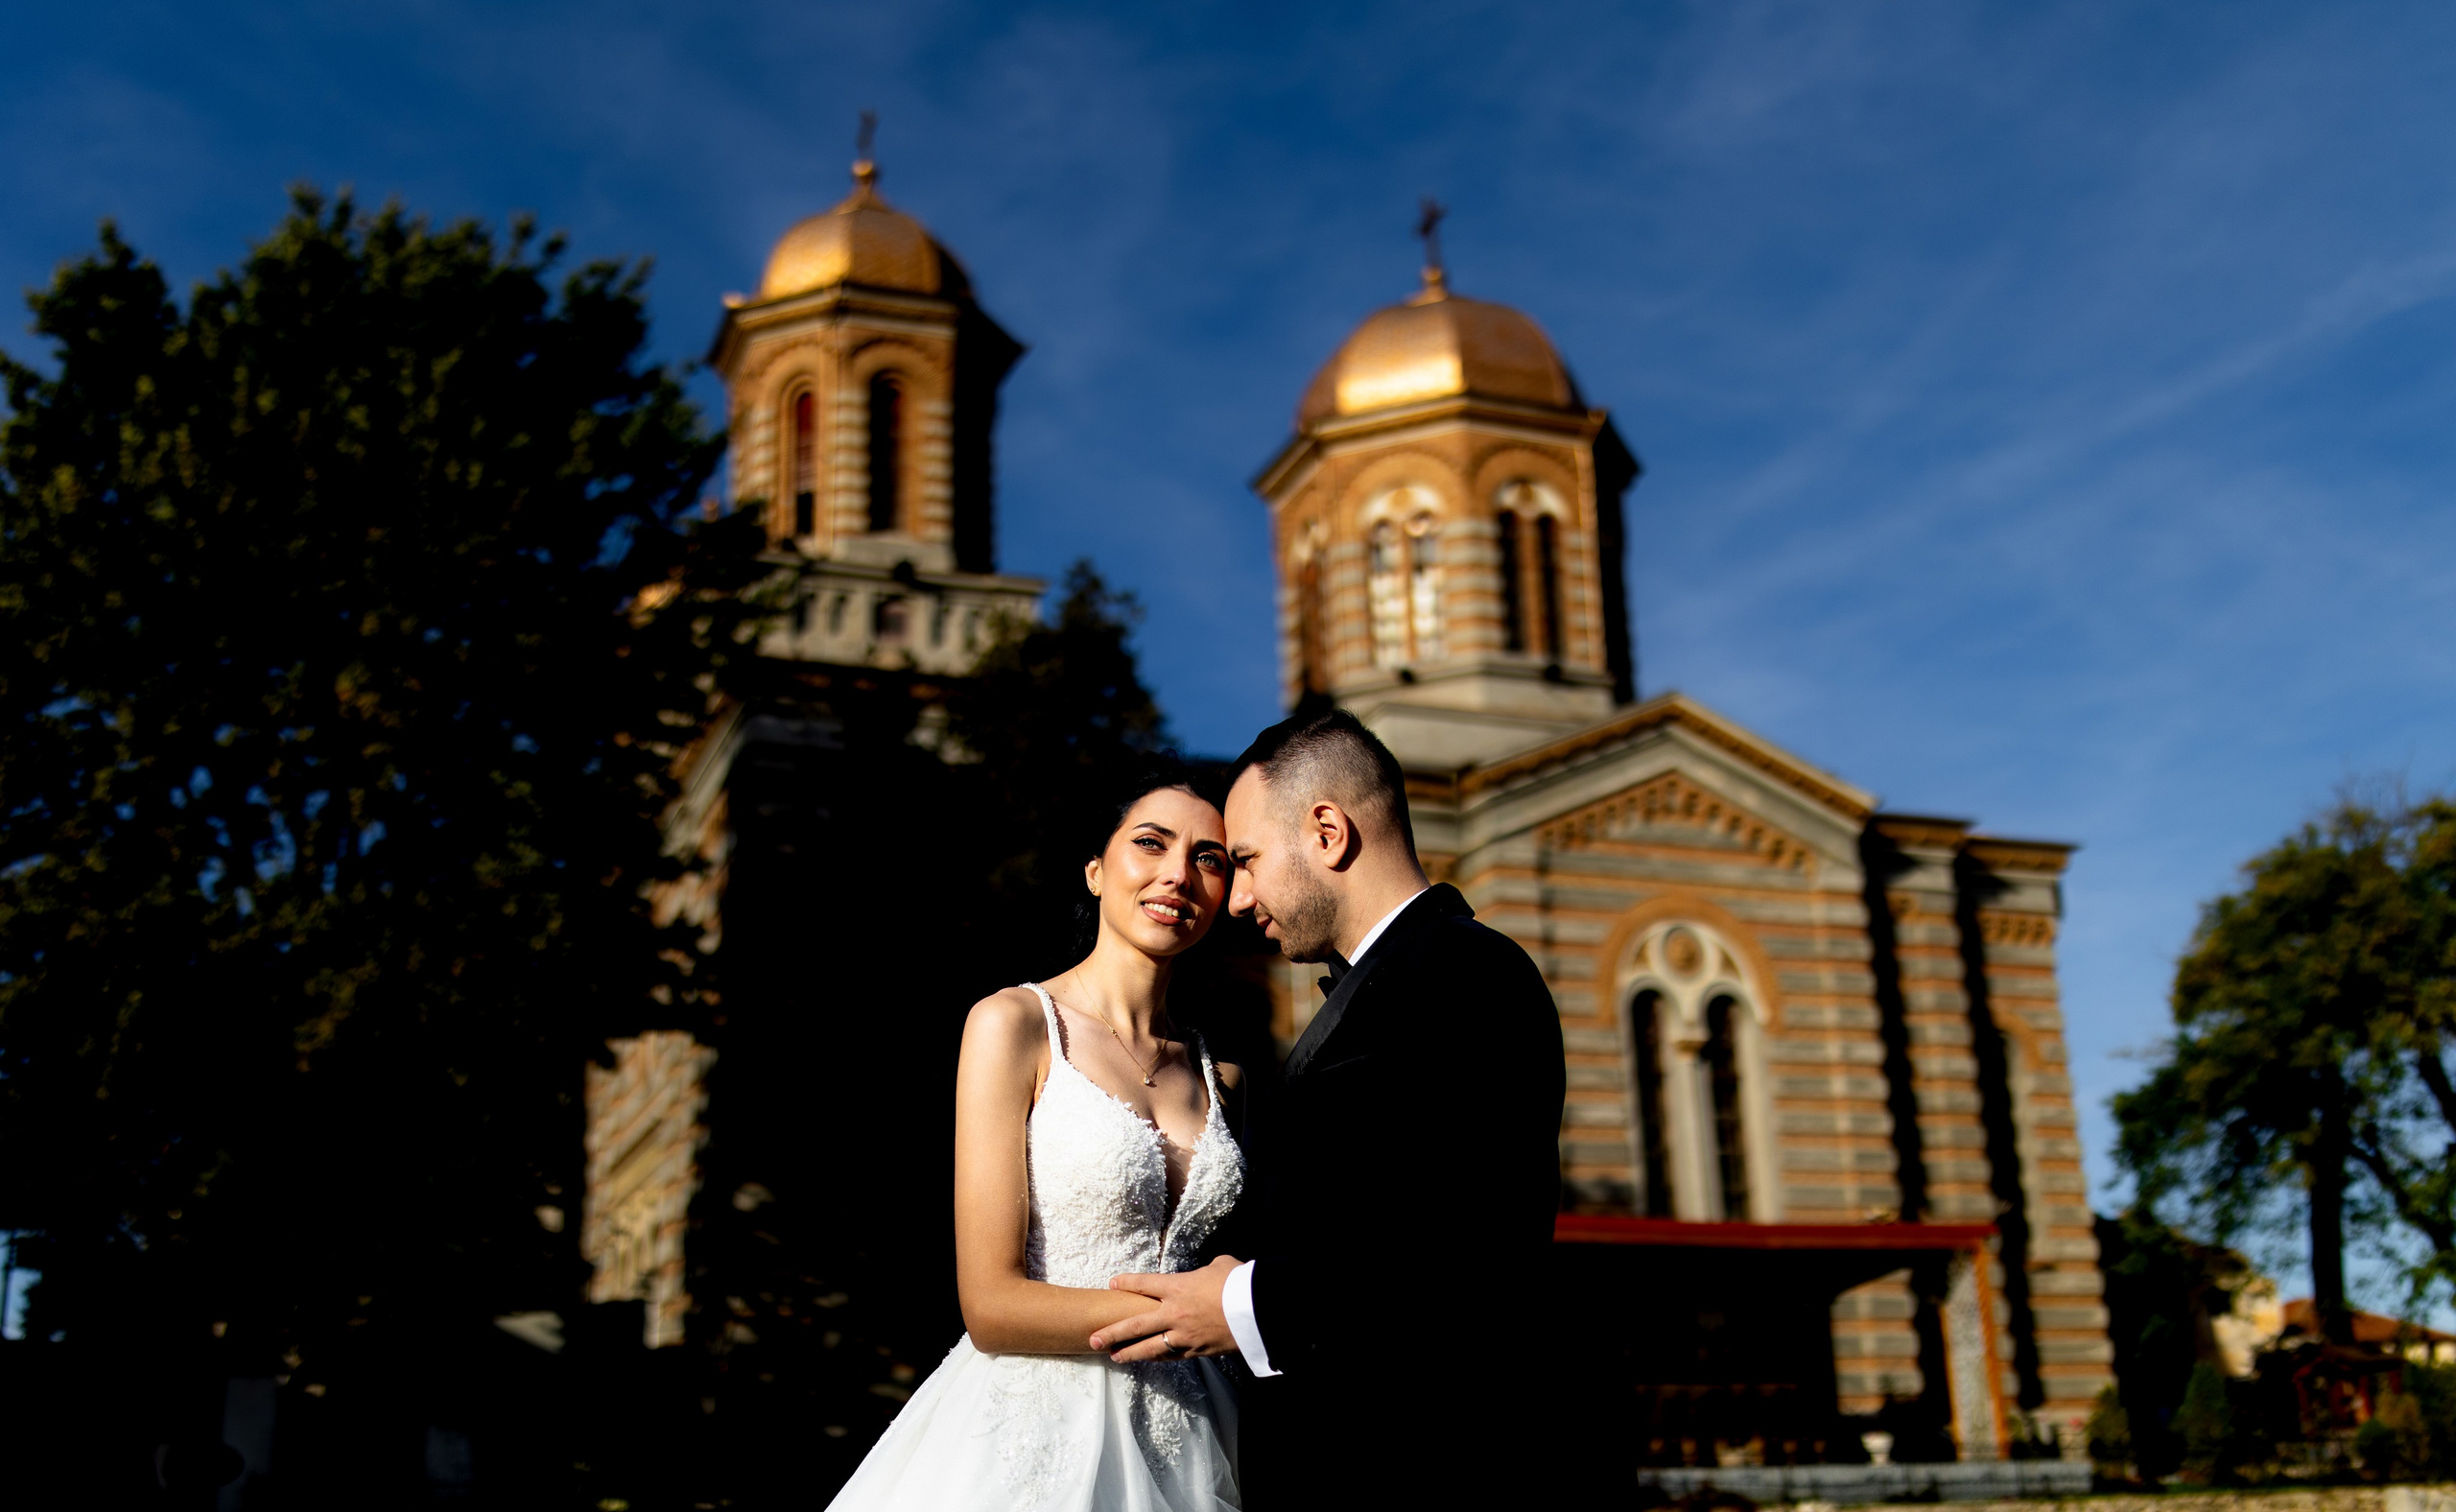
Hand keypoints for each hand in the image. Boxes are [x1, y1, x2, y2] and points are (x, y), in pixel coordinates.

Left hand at [1090, 1255, 1241, 1361]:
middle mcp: (1175, 1313)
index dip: (1126, 1283)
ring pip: (1150, 1348)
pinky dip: (1158, 1358)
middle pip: (1135, 1324)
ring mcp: (1184, 1335)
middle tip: (1093, 1338)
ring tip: (1114, 1356)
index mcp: (1178, 1286)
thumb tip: (1210, 1271)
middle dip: (1112, 1332)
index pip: (1144, 1283)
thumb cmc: (1239, 1282)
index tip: (1112, 1284)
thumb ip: (1207, 1270)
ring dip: (1130, 1352)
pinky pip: (1172, 1356)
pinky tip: (1149, 1360)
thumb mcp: (1221, 1266)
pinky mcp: (1197, 1350)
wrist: (1257, 1310)